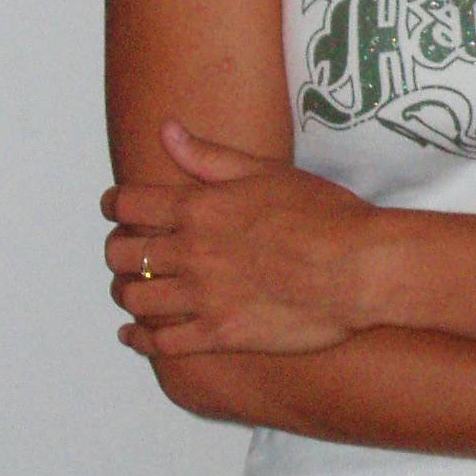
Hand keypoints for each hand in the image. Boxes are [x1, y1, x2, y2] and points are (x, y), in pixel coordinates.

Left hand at [103, 122, 375, 354]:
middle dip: (119, 250)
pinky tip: (136, 335)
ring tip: (135, 290)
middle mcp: (192, 250)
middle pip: (123, 253)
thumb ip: (210, 157)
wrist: (361, 267)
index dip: (115, 206)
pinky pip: (161, 342)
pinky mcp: (220, 333)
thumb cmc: (326, 217)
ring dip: (127, 292)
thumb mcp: (267, 172)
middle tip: (128, 252)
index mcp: (200, 206)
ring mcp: (203, 295)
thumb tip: (168, 132)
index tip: (117, 209)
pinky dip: (139, 339)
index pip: (129, 204)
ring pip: (134, 297)